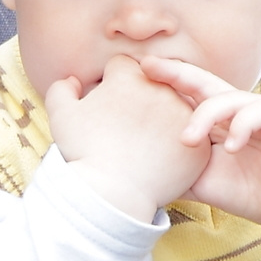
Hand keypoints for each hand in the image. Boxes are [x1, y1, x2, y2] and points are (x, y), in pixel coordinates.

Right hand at [44, 55, 208, 221]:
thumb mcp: (61, 116)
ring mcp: (184, 115)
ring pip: (174, 107)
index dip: (111, 84)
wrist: (113, 194)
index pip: (122, 67)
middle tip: (126, 125)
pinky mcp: (199, 143)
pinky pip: (189, 136)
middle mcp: (161, 88)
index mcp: (129, 76)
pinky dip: (176, 145)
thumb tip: (73, 81)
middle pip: (151, 83)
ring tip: (142, 144)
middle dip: (139, 97)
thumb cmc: (85, 153)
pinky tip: (158, 159)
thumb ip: (62, 89)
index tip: (107, 105)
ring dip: (161, 118)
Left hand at [138, 59, 260, 257]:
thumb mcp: (200, 179)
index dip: (168, 79)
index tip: (139, 70)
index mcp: (217, 119)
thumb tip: (131, 170)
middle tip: (152, 70)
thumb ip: (175, 169)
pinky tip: (232, 147)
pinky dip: (242, 126)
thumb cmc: (244, 191)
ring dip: (206, 115)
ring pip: (229, 98)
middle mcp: (238, 109)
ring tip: (189, 140)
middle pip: (206, 83)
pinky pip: (259, 112)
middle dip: (178, 74)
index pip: (190, 93)